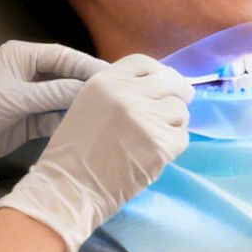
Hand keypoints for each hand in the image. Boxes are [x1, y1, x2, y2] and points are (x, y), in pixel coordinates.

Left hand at [0, 41, 107, 182]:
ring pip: (63, 98)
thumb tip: (88, 89)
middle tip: (118, 94)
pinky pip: (55, 117)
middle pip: (67, 76)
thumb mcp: (16, 98)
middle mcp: (30, 73)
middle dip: (88, 85)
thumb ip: (53, 93)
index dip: (88, 65)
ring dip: (80, 105)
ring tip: (109, 112)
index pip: (63, 56)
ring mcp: (30, 97)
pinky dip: (68, 121)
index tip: (113, 76)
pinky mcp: (29, 118)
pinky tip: (87, 127)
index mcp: (24, 57)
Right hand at [0, 55, 192, 251]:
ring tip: (155, 138)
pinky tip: (155, 154)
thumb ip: (117, 93)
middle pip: (171, 82)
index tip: (164, 84)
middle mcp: (127, 94)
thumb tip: (157, 88)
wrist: (69, 189)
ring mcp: (145, 119)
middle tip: (180, 104)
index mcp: (105, 81)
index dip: (159, 73)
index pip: (145, 63)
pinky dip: (173, 146)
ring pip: (180, 111)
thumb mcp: (87, 106)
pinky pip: (182, 137)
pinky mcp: (160, 145)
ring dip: (173, 124)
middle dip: (179, 93)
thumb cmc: (73, 153)